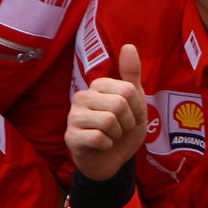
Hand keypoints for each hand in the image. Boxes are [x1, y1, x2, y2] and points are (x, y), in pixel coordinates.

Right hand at [66, 44, 148, 181]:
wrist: (112, 161)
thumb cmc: (122, 130)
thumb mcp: (134, 102)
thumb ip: (131, 75)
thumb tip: (129, 46)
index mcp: (97, 86)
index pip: (128, 90)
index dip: (137, 108)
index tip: (132, 117)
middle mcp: (82, 97)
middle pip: (119, 104)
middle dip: (128, 122)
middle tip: (121, 129)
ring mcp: (73, 117)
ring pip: (109, 121)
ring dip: (117, 135)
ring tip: (111, 136)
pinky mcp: (70, 137)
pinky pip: (99, 138)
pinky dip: (107, 145)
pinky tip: (101, 146)